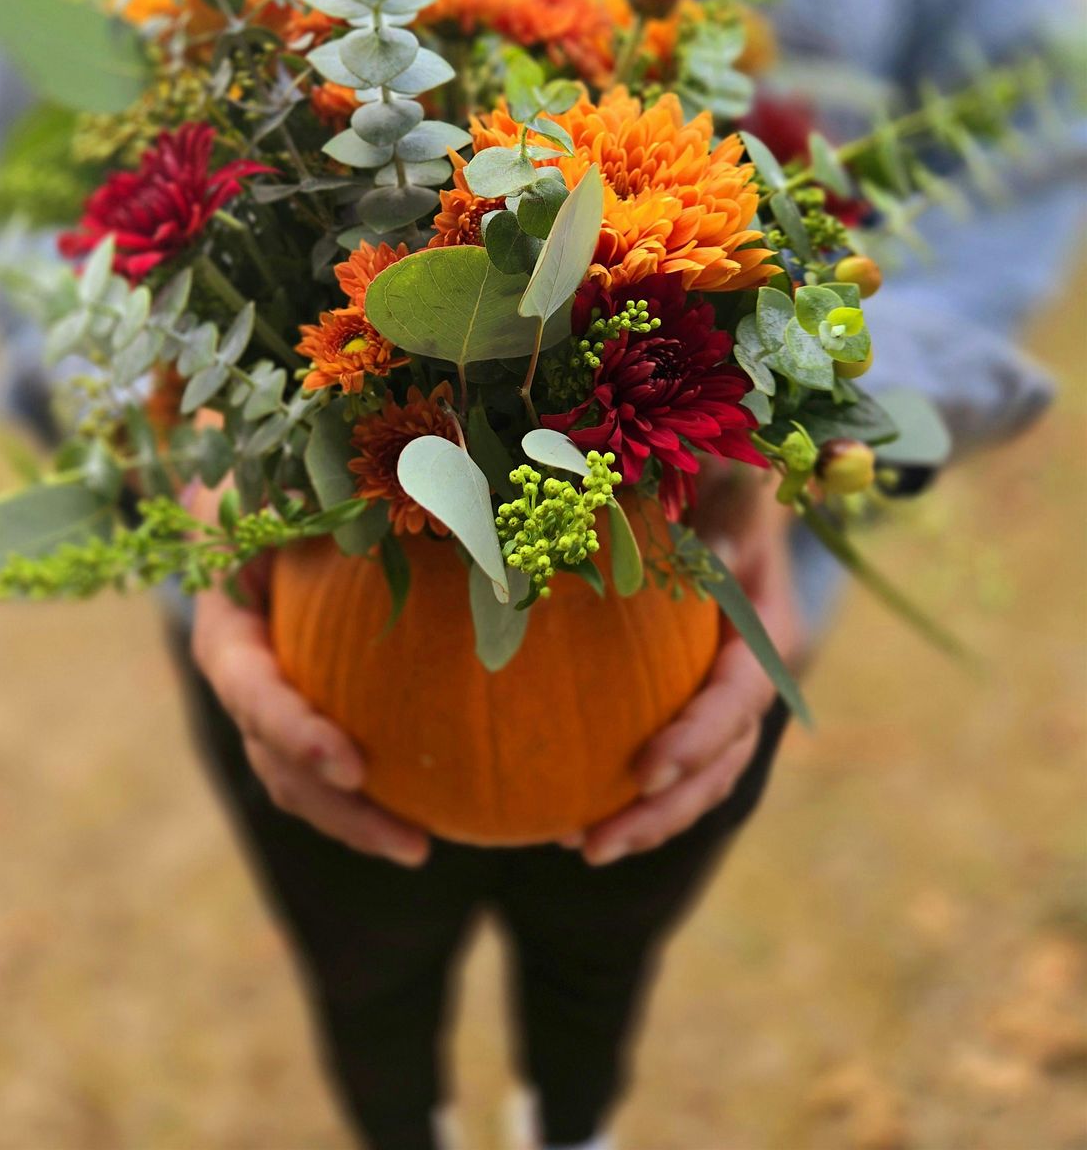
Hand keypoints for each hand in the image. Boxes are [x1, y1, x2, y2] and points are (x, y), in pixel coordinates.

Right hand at [185, 479, 429, 867]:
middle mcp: (243, 671)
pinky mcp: (309, 707)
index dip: (292, 729)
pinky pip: (334, 762)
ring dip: (356, 820)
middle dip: (333, 803)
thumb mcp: (302, 477)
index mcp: (228, 620)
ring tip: (422, 849)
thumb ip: (338, 495)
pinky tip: (444, 809)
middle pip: (274, 756)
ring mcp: (272, 698)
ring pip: (301, 778)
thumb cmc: (292, 476)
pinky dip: (378, 791)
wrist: (269, 489)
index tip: (350, 762)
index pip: (250, 687)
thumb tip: (434, 494)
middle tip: (405, 837)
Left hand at [577, 473, 804, 865]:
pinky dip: (618, 788)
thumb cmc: (707, 476)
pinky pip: (658, 755)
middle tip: (598, 843)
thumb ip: (724, 506)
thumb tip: (714, 546)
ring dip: (644, 819)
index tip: (648, 769)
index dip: (700, 737)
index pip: (739, 697)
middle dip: (666, 810)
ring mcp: (715, 697)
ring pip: (694, 777)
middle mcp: (747, 676)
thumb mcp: (721, 480)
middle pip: (721, 760)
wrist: (709, 487)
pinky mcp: (680, 703)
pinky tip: (557, 813)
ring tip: (579, 846)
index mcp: (764, 630)